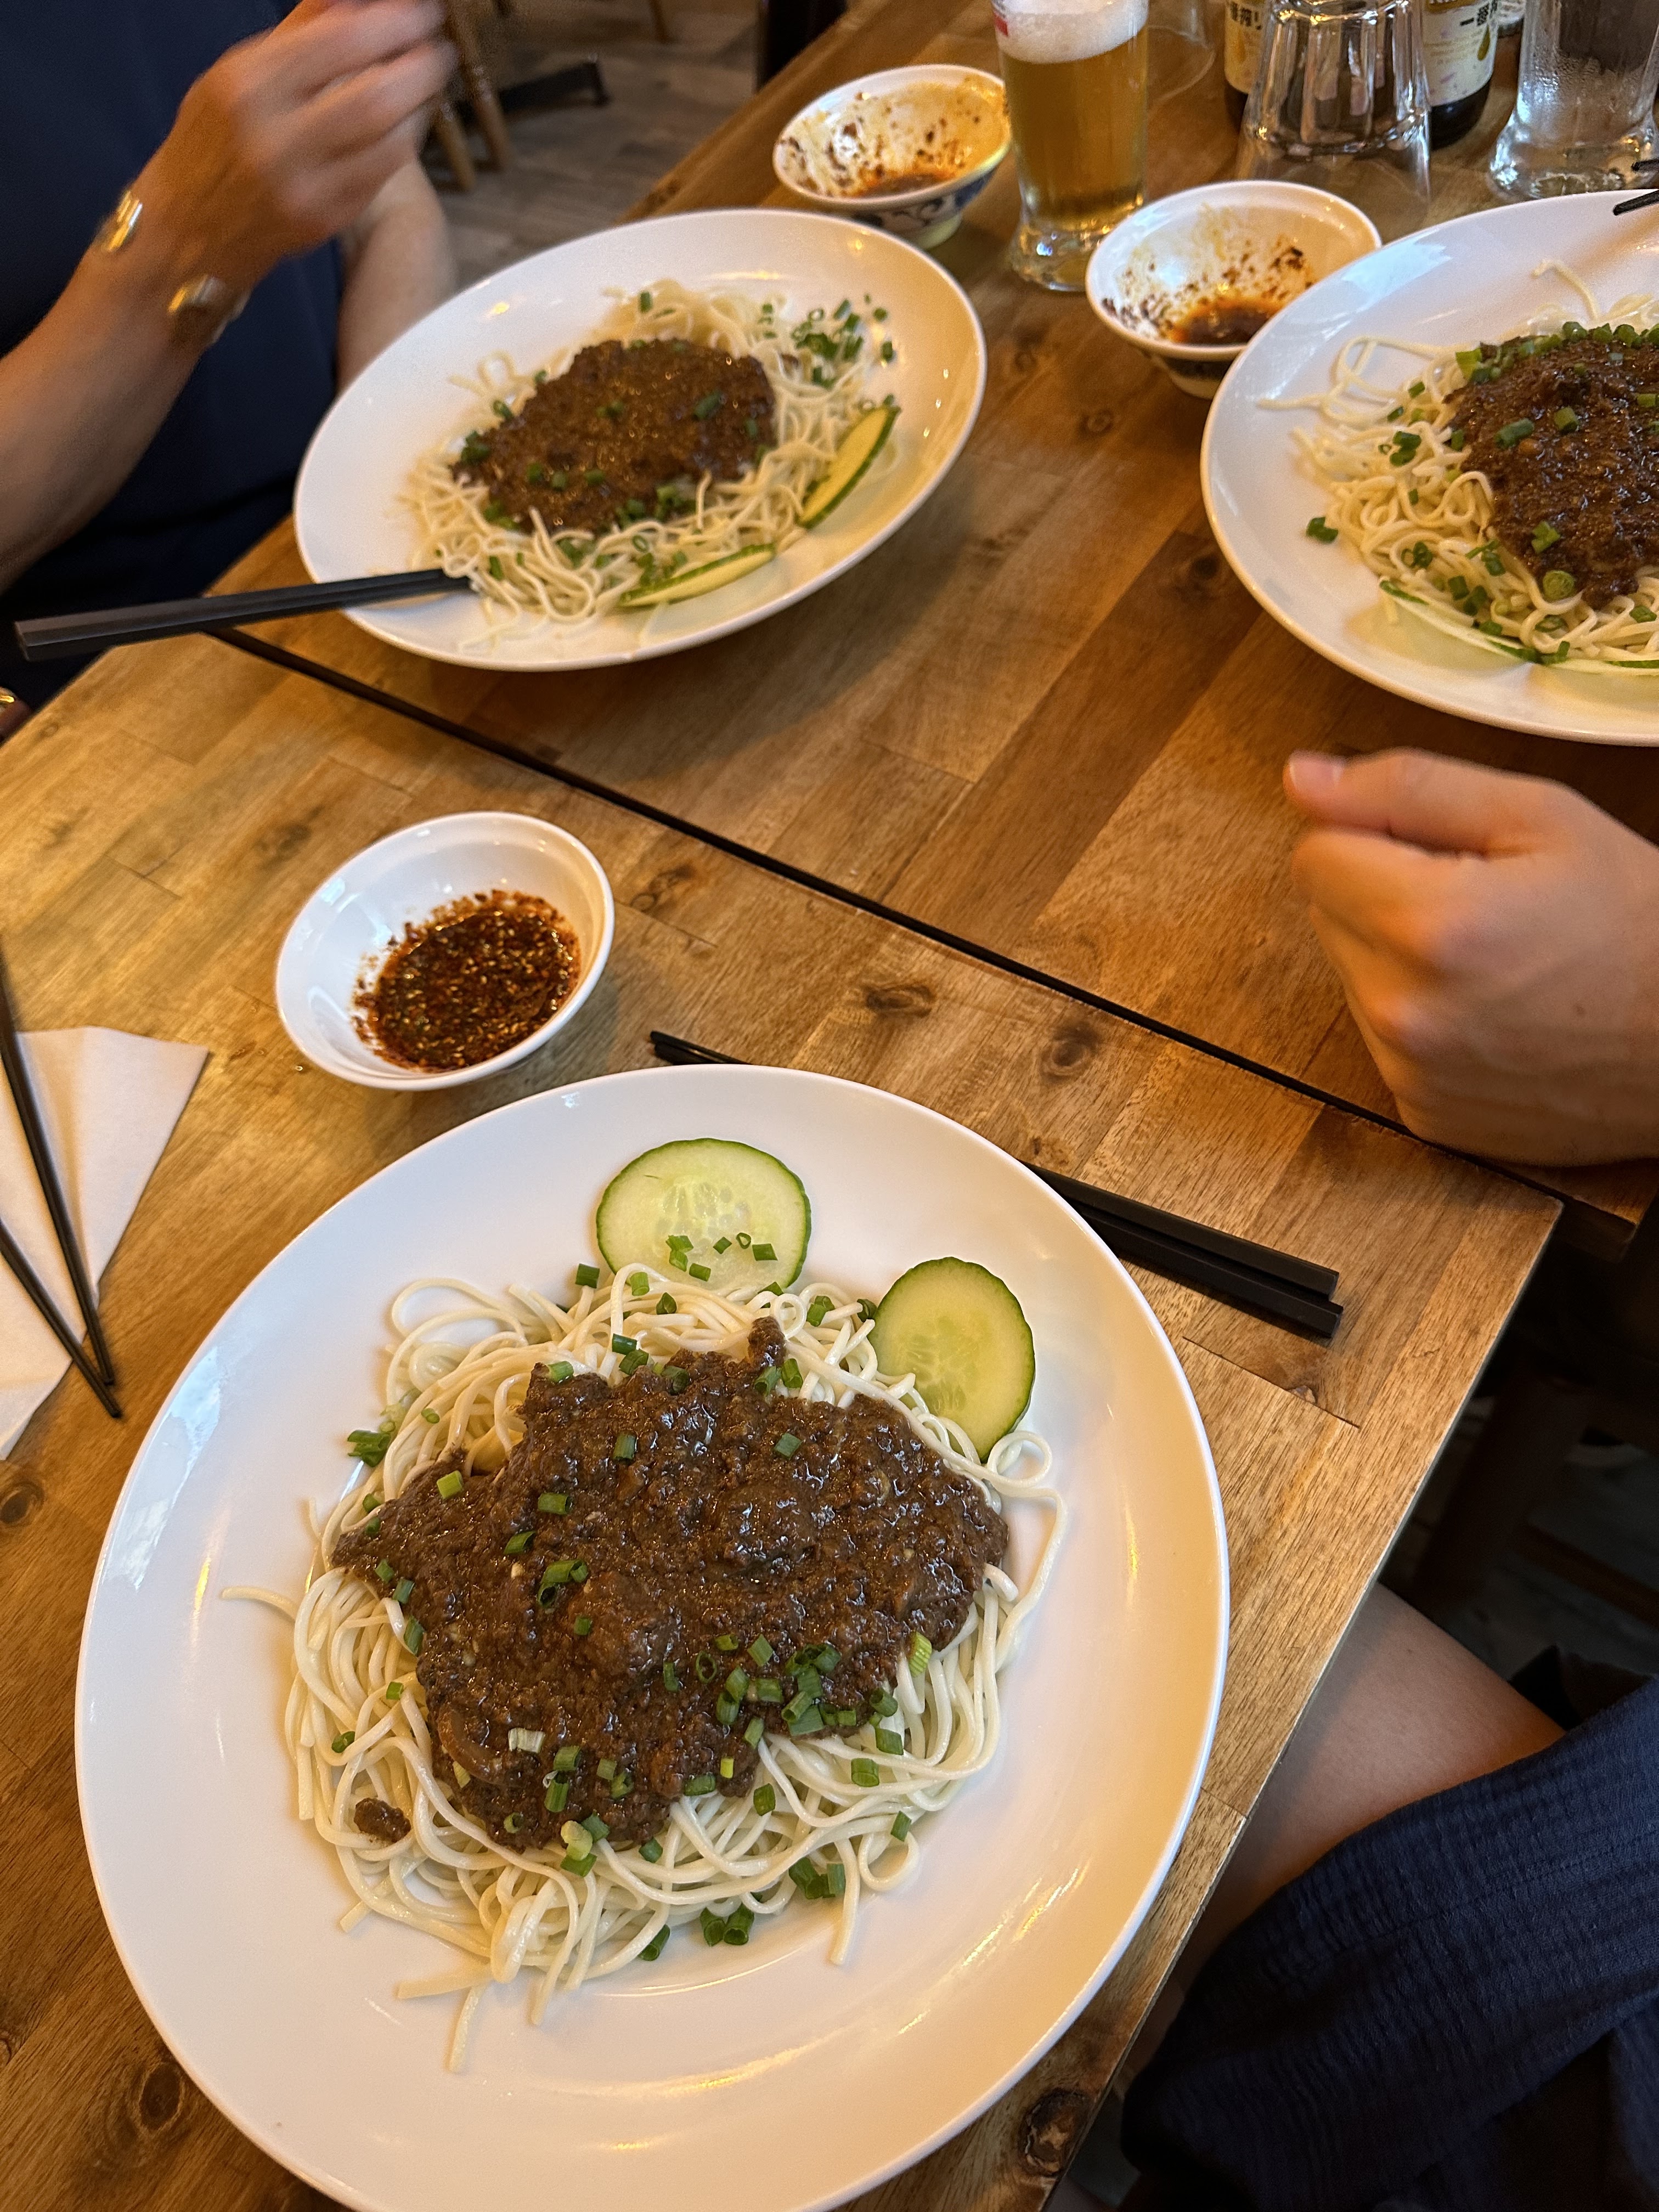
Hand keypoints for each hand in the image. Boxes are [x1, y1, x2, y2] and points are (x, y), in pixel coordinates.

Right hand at [136, 0, 453, 295]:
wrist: (190, 228)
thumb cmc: (217, 137)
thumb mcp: (240, 71)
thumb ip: (300, 31)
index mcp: (248, 86)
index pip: (339, 43)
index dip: (393, 23)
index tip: (424, 11)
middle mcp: (275, 139)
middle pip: (374, 97)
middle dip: (419, 67)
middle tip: (438, 49)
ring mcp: (304, 186)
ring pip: (388, 139)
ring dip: (419, 103)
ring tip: (426, 80)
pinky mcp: (326, 220)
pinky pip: (383, 172)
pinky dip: (404, 139)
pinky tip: (407, 120)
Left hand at [1284, 748, 1658, 1163]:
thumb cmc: (1637, 922)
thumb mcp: (1539, 818)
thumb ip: (1407, 789)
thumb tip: (1302, 779)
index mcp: (1425, 923)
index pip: (1315, 854)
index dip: (1378, 838)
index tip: (1444, 851)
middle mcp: (1403, 1010)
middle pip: (1327, 917)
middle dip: (1385, 896)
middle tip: (1485, 904)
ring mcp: (1409, 1074)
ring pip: (1352, 979)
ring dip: (1401, 960)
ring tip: (1498, 962)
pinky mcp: (1423, 1116)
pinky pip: (1384, 1042)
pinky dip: (1424, 1021)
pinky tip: (1494, 1014)